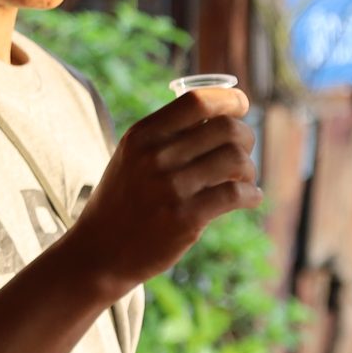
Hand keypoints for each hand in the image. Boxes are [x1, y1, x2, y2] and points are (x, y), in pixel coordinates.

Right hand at [66, 85, 260, 297]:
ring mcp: (171, 188)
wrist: (99, 252)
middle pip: (226, 128)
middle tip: (243, 152)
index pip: (198, 101)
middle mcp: (155, 157)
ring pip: (236, 160)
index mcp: (142, 135)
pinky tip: (249, 198)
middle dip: (245, 137)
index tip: (241, 106)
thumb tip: (221, 112)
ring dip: (249, 169)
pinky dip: (252, 194)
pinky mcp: (186, 218)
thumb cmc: (124, 201)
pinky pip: (236, 194)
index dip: (229, 100)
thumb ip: (168, 135)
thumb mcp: (132, 157)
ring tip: (242, 180)